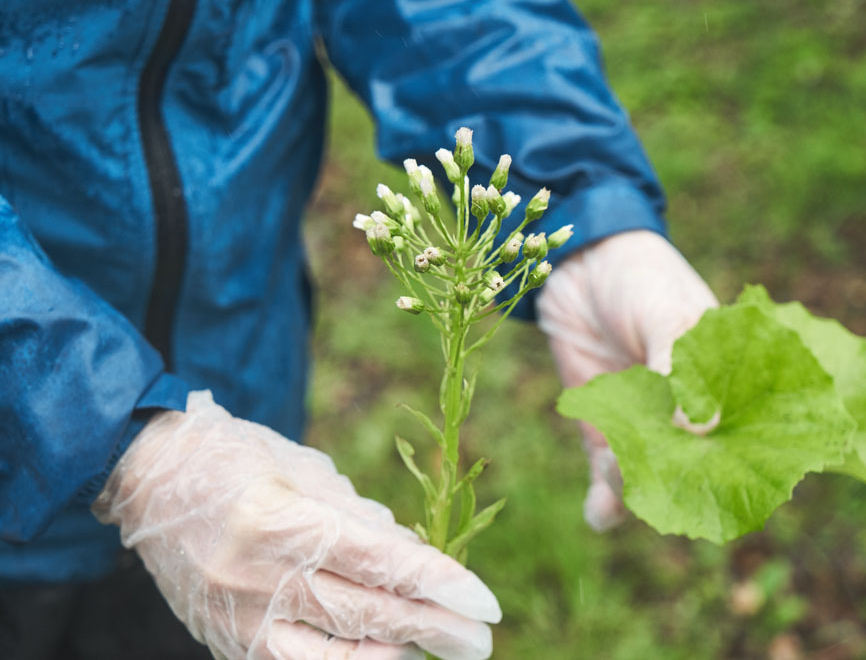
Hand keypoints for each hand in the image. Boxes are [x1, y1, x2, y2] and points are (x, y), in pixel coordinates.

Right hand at [93, 391, 499, 659]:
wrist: (148, 480)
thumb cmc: (236, 459)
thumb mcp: (305, 470)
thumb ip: (360, 518)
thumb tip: (414, 559)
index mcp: (279, 519)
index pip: (377, 562)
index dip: (437, 584)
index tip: (484, 602)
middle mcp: (254, 575)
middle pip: (363, 614)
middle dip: (431, 630)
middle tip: (480, 642)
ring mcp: (235, 617)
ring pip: (330, 657)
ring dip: (391, 657)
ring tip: (436, 651)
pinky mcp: (223, 641)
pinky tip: (379, 656)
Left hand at [537, 230, 717, 529]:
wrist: (578, 265)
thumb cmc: (641, 279)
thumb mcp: (668, 315)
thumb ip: (681, 372)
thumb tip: (700, 430)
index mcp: (730, 389)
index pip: (750, 443)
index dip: (744, 471)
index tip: (731, 489)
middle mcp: (693, 419)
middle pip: (699, 475)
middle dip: (678, 485)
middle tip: (653, 473)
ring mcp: (649, 431)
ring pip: (653, 485)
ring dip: (635, 490)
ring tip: (614, 459)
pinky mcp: (607, 436)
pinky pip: (608, 484)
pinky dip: (604, 506)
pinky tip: (599, 513)